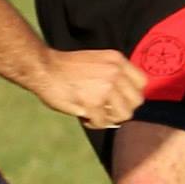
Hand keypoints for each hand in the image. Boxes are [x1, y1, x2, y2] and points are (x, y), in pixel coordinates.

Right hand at [30, 48, 146, 128]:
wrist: (42, 67)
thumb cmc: (66, 69)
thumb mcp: (98, 64)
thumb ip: (114, 78)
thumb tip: (126, 106)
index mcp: (117, 60)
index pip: (142, 83)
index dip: (131, 95)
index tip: (119, 99)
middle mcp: (115, 72)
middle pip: (136, 101)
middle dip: (122, 110)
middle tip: (106, 110)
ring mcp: (105, 87)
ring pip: (124, 114)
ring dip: (110, 118)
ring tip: (95, 114)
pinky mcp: (93, 102)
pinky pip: (103, 122)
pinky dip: (94, 123)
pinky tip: (84, 116)